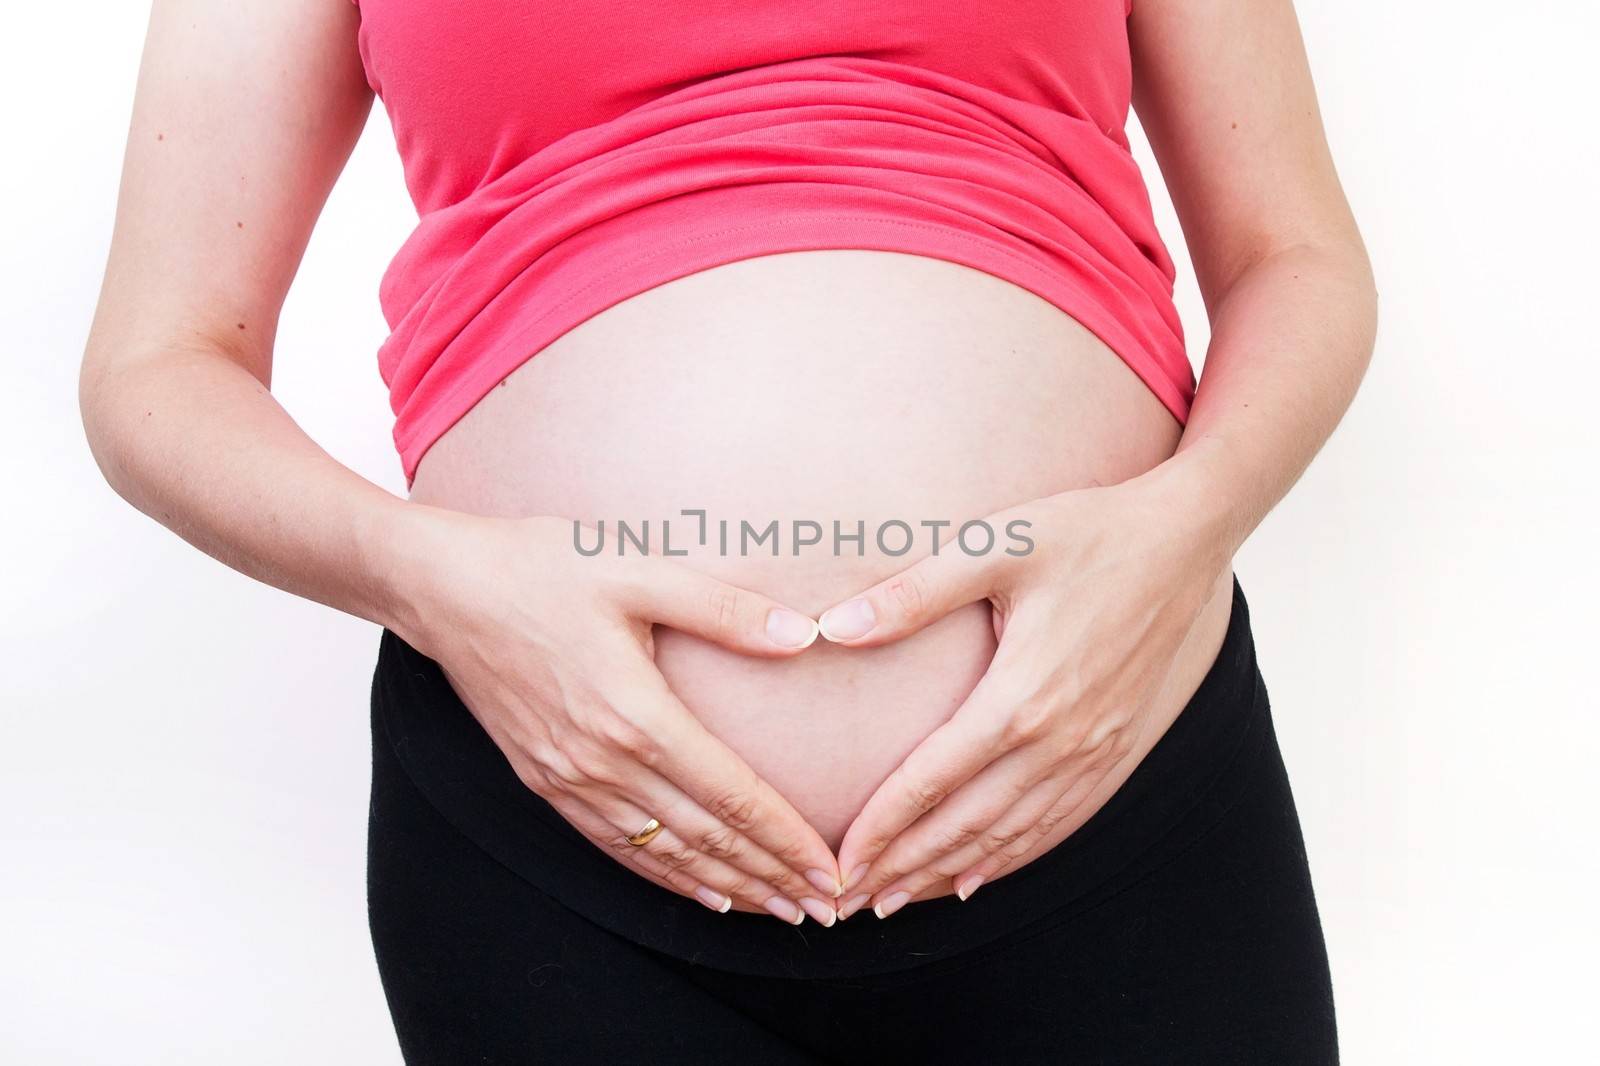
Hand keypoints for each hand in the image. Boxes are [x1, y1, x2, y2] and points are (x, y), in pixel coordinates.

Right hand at [388, 508, 843, 925]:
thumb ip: (724, 608)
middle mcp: (602, 761)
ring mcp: (569, 779)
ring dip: (726, 887)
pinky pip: (615, 846)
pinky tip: (701, 891)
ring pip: (663, 854)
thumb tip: (804, 635)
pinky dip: (664, 876)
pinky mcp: (544, 781)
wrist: (444, 588)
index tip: (830, 871)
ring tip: (778, 912)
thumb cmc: (541, 566)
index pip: (731, 795)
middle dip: (771, 878)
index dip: (785, 839)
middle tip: (827, 908)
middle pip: (705, 838)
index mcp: (635, 713)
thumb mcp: (636, 569)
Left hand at [816, 475, 1231, 919]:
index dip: (881, 829)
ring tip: (897, 900)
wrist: (1184, 538)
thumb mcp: (995, 544)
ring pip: (1010, 836)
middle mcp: (1060, 740)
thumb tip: (834, 627)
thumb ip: (914, 592)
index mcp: (1021, 696)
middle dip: (903, 869)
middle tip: (848, 903)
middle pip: (966, 826)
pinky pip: (1056, 822)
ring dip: (949, 872)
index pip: (932, 783)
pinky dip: (1010, 857)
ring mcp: (1093, 750)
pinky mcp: (1116, 747)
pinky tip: (977, 876)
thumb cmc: (1085, 532)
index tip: (839, 863)